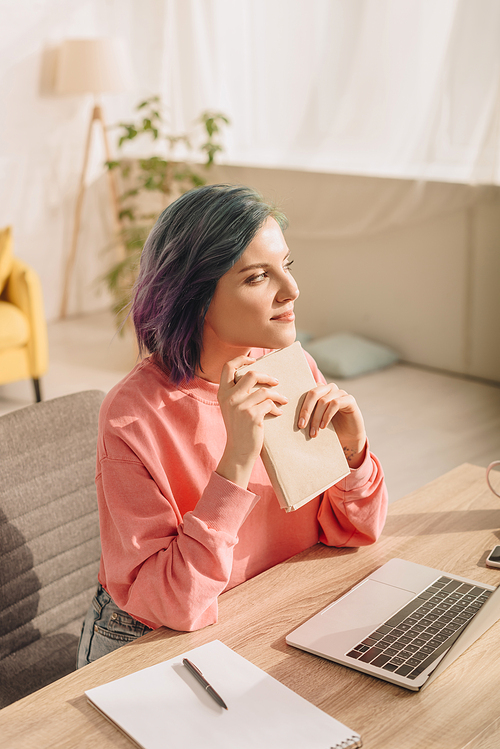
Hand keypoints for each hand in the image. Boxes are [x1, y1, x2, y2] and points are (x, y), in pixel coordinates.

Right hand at [216, 355, 287, 487]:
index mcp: (222, 393)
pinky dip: (276, 408)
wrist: (239, 450)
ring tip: (282, 400)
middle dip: (267, 377)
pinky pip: (269, 404)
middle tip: (276, 382)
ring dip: (276, 395)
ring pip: (264, 390)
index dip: (242, 360)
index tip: (254, 361)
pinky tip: (278, 413)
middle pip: (251, 375)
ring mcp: (240, 406)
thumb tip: (257, 373)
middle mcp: (229, 397)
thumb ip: (238, 391)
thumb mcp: (232, 407)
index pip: (228, 367)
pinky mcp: (252, 416)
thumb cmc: (239, 427)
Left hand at [298, 382, 366, 467]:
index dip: (298, 404)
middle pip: (313, 393)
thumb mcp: (314, 420)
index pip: (305, 391)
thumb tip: (285, 414)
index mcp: (319, 390)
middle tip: (301, 425)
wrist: (349, 437)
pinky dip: (327, 415)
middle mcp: (329, 388)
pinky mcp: (349, 399)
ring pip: (323, 400)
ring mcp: (340, 392)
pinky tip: (323, 426)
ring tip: (313, 432)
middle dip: (306, 410)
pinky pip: (335, 403)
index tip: (290, 417)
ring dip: (316, 418)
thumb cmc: (329, 428)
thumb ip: (305, 414)